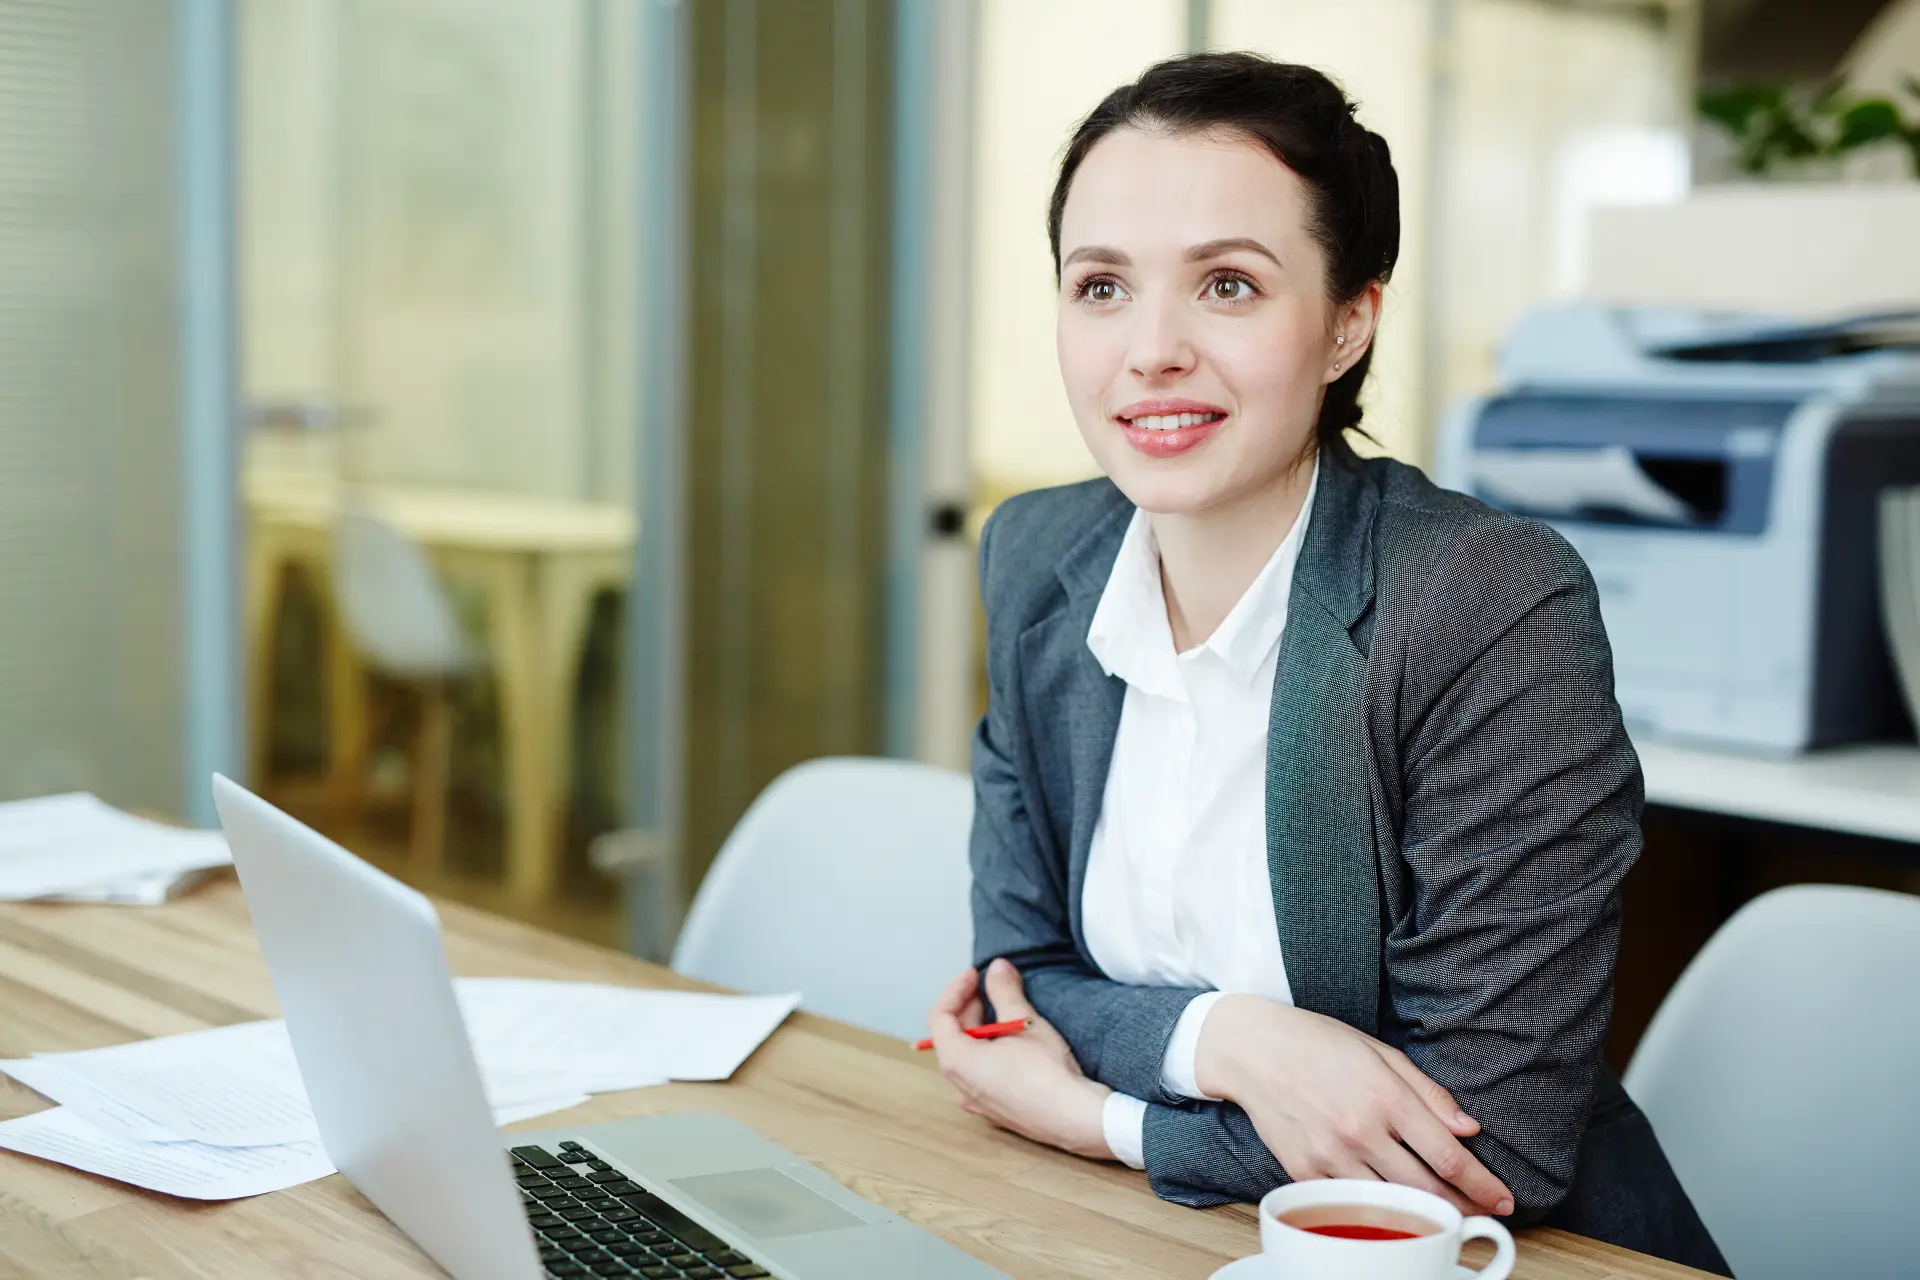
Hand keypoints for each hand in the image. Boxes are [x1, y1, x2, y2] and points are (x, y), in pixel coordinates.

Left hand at [926, 958, 1112, 1159]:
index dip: (956, 989)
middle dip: (970, 1007)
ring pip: (968, 1056)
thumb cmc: (1048, 1072)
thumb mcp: (1024, 1021)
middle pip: (952, 1037)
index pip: (941, 1017)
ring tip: (1005, 1011)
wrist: (1074, 1118)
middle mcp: (960, 1085)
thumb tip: (997, 968)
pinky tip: (1014, 1043)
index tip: (975, 974)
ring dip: (981, 1029)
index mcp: (958, 1062)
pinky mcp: (995, 1109)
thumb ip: (1004, 991)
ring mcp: (977, 1101)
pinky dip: (989, 1051)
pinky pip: (981, 1074)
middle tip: (991, 987)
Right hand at [1197, 995, 1514, 1216]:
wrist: (1252, 1049)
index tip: (1503, 1198)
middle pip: (1427, 1189)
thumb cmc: (1318, 1043)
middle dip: (1463, 1208)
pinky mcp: (1304, 1172)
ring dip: (1425, 1216)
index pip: (1449, 1156)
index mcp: (1385, 1096)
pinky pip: (1350, 1204)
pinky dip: (1378, 1213)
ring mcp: (1329, 1155)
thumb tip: (1469, 1128)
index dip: (1482, 1184)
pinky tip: (1396, 1214)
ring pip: (1391, 1204)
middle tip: (1484, 1216)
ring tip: (1449, 1219)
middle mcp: (1360, 1130)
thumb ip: (1428, 1093)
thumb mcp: (1381, 1052)